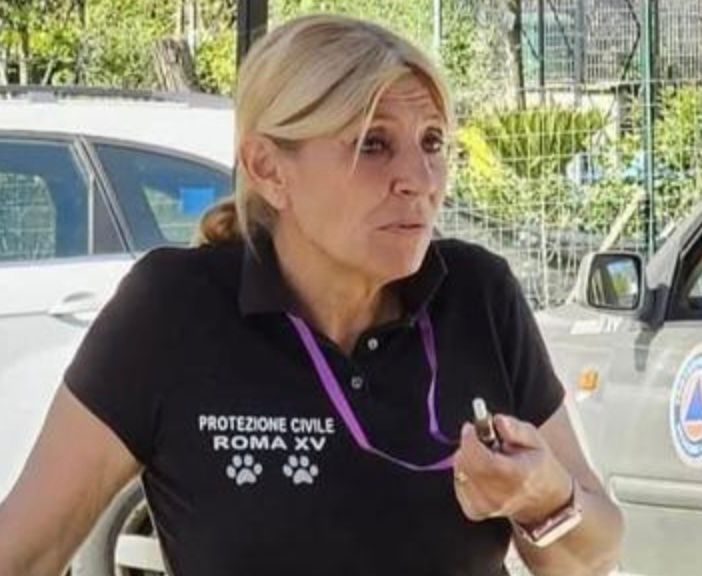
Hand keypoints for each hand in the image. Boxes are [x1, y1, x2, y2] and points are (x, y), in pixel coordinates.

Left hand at [452, 414, 571, 524]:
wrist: (543, 501)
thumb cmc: (537, 465)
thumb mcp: (535, 440)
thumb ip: (516, 429)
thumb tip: (497, 421)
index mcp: (519, 478)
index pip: (485, 461)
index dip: (471, 441)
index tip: (470, 427)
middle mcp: (501, 497)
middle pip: (468, 467)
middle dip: (468, 446)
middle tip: (479, 438)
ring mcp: (486, 507)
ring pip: (460, 474)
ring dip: (466, 458)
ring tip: (485, 456)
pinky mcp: (474, 511)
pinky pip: (458, 483)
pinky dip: (463, 471)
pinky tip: (478, 469)